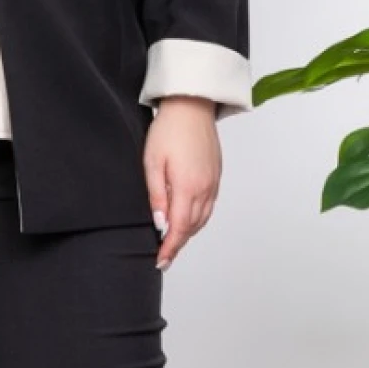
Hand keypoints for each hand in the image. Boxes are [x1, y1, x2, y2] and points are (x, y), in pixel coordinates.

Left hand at [143, 96, 221, 267]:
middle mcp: (204, 188)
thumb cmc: (168, 130)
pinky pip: (209, 206)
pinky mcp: (216, 176)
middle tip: (163, 256)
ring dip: (188, 233)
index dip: (170, 248)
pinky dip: (198, 219)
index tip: (160, 261)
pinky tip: (187, 219)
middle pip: (192, 227)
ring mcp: (213, 183)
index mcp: (188, 187)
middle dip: (177, 244)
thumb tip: (161, 223)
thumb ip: (157, 196)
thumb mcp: (152, 163)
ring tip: (173, 242)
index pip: (178, 228)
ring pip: (202, 219)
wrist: (192, 106)